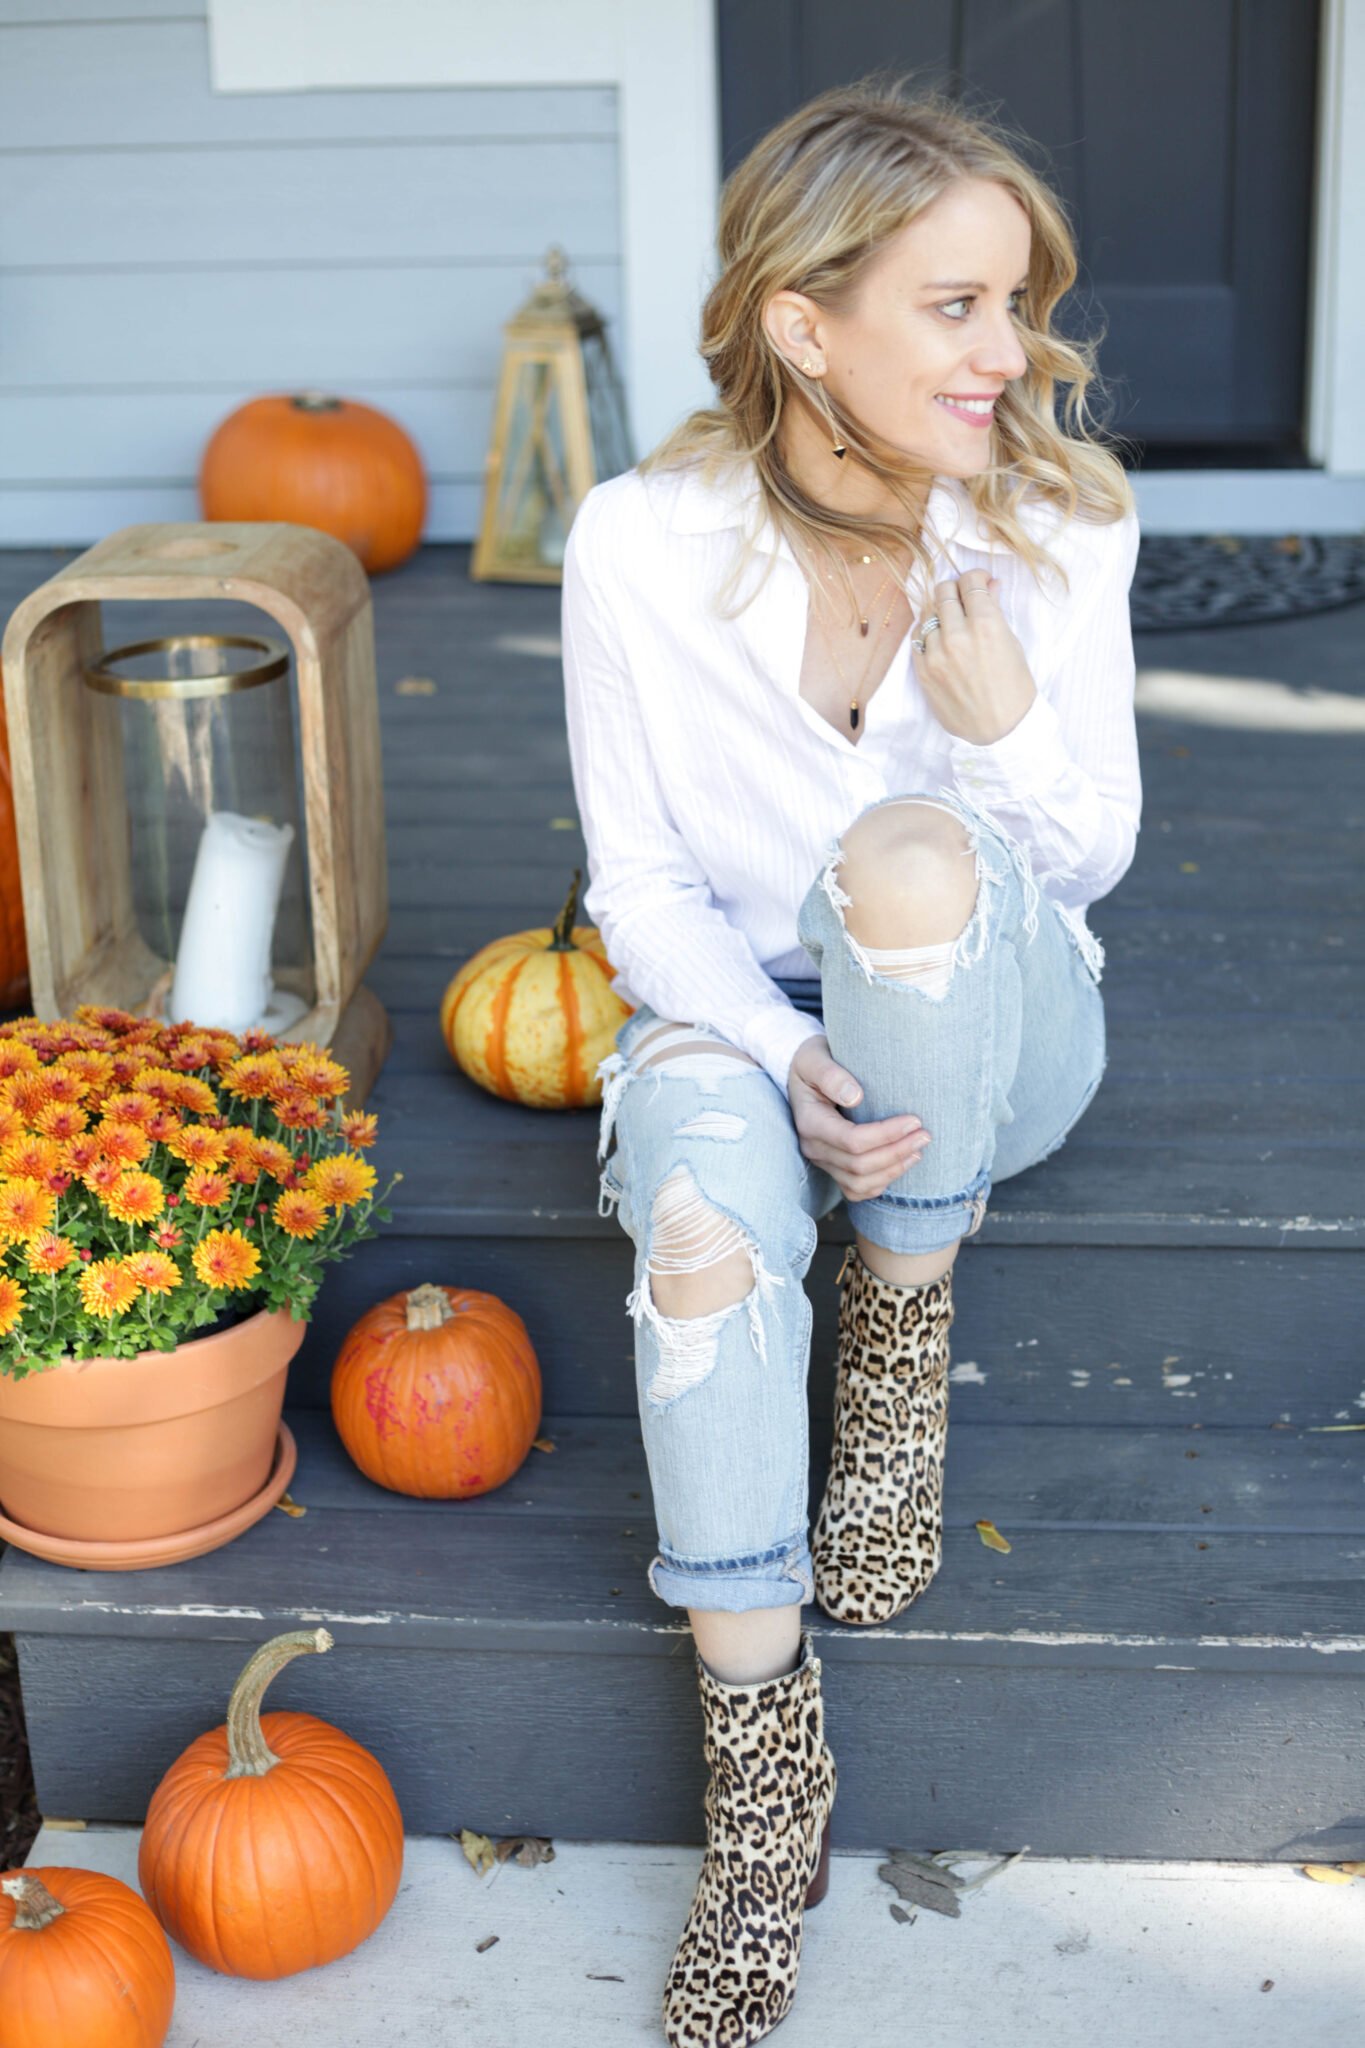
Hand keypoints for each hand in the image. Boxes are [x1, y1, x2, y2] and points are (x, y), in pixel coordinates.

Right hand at [788, 1035, 930, 1202]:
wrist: (803, 1073)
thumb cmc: (813, 1061)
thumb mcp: (815, 1058)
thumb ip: (830, 1074)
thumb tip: (855, 1096)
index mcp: (810, 1122)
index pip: (852, 1140)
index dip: (886, 1135)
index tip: (914, 1120)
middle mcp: (813, 1147)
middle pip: (859, 1165)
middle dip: (896, 1152)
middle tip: (925, 1135)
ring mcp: (822, 1160)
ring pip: (859, 1182)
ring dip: (893, 1170)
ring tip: (918, 1151)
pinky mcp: (832, 1167)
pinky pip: (855, 1190)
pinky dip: (880, 1183)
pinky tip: (901, 1166)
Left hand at [914, 568, 1036, 746]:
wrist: (999, 732)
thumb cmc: (1014, 689)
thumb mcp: (1013, 645)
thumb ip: (996, 612)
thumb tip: (991, 585)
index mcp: (987, 625)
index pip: (970, 582)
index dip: (976, 578)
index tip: (979, 583)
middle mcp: (958, 635)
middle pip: (944, 591)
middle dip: (955, 590)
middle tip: (964, 600)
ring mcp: (936, 653)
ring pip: (928, 612)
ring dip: (940, 612)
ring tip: (952, 622)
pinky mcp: (922, 670)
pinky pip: (917, 638)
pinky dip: (927, 632)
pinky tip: (940, 639)